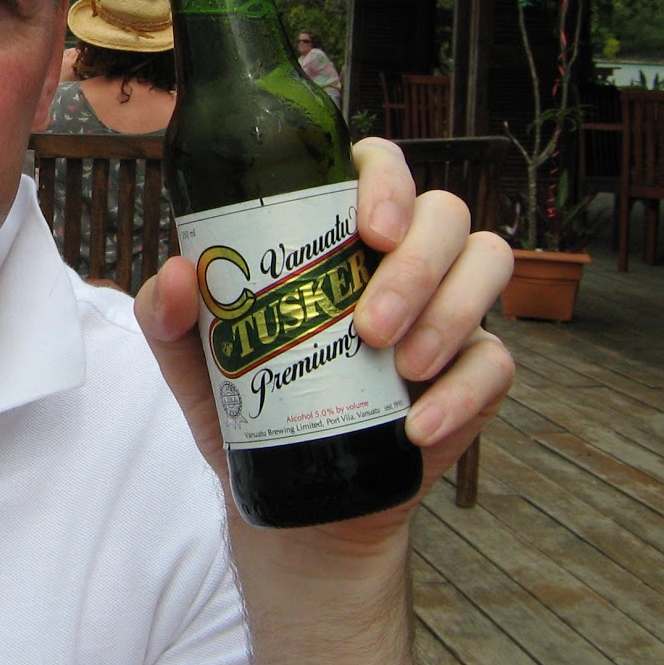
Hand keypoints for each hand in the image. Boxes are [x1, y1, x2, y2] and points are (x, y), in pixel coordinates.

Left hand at [133, 137, 513, 664]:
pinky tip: (418, 426)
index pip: (379, 166)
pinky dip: (465, 393)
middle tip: (369, 326)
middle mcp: (402, 256)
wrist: (290, 498)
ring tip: (399, 367)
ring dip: (449, 312)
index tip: (369, 228)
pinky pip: (498, 360)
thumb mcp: (191, 360)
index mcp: (337, 231)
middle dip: (416, 264)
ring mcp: (446, 309)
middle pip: (445, 212)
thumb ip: (166, 314)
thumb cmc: (245, 403)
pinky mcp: (473, 372)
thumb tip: (178, 276)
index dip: (387, 180)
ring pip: (487, 262)